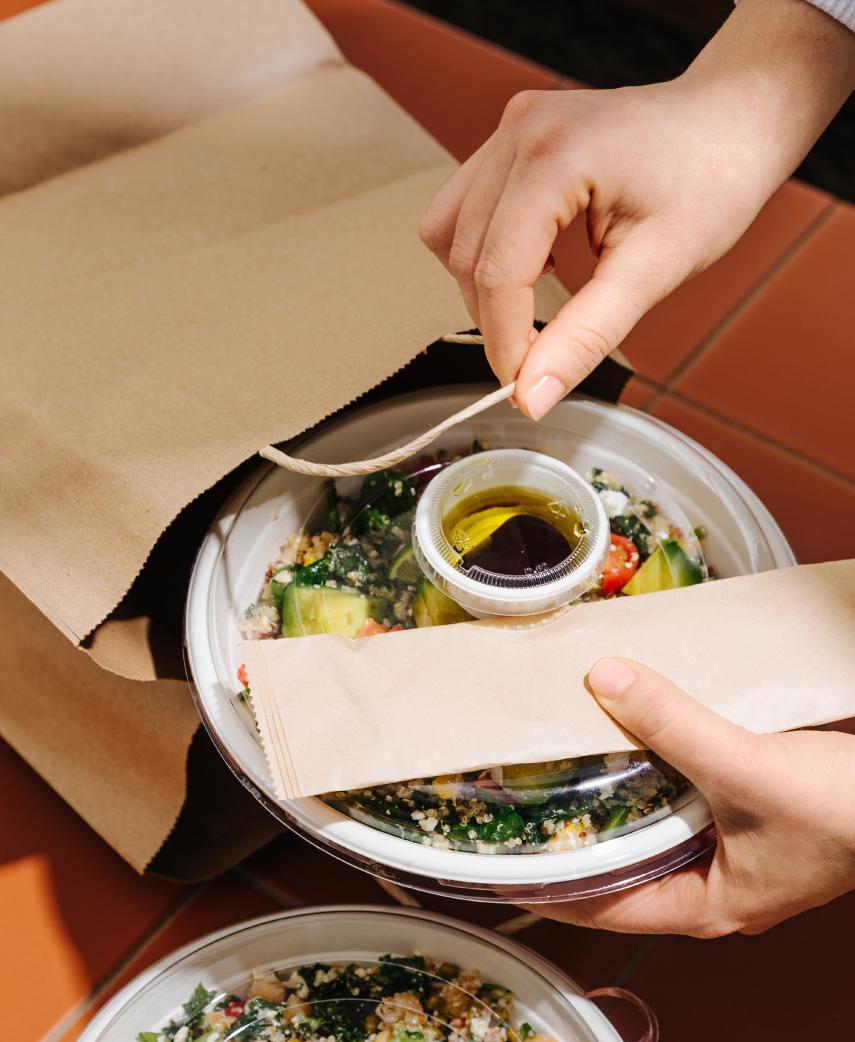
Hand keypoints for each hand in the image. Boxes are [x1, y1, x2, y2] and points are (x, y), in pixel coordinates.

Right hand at [419, 0, 854, 418]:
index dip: (504, 343)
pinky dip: (488, 249)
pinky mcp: (513, 135)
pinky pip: (466, 206)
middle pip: (464, 255)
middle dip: (494, 319)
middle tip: (538, 360)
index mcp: (554, 156)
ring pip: (450, 231)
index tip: (524, 390)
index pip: (497, 272)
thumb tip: (531, 395)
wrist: (736, 119)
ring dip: (482, 283)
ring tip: (539, 304)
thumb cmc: (714, 179)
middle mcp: (520, 131)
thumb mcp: (656, 270)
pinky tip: (539, 260)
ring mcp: (512, 127)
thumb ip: (586, 336)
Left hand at [526, 658, 854, 936]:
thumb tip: (602, 679)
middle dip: (577, 818)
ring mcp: (730, 839)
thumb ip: (672, 724)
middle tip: (525, 778)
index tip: (497, 850)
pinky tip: (632, 716)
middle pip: (621, 855)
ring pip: (652, 812)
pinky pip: (683, 779)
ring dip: (617, 776)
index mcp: (705, 905)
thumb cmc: (849, 812)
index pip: (598, 906)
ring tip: (567, 739)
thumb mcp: (746, 769)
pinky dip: (656, 751)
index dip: (544, 881)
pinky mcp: (745, 799)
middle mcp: (711, 877)